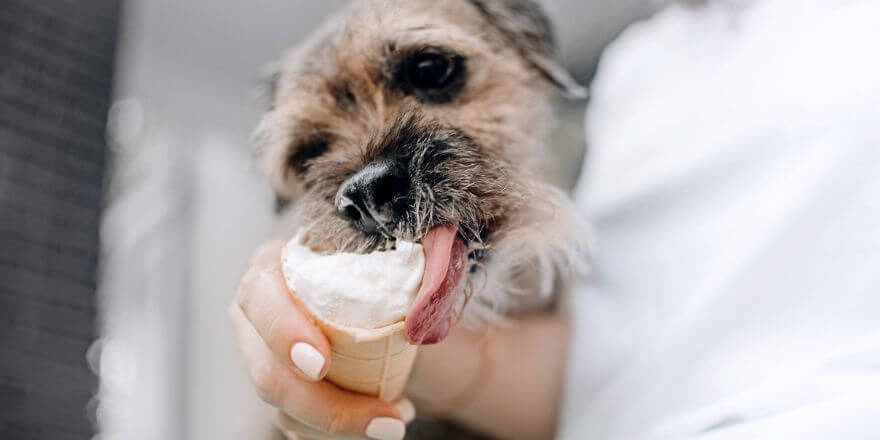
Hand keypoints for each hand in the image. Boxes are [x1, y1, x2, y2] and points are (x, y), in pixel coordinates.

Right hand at [228, 240, 414, 439]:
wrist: (375, 291)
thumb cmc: (376, 266)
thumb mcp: (388, 255)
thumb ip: (407, 271)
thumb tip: (422, 319)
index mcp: (273, 267)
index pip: (259, 296)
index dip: (284, 333)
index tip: (320, 365)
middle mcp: (256, 316)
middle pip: (269, 374)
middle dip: (327, 407)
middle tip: (386, 420)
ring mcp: (262, 357)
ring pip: (285, 409)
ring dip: (342, 425)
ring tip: (395, 421)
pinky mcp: (280, 389)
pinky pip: (299, 423)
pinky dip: (339, 431)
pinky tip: (379, 421)